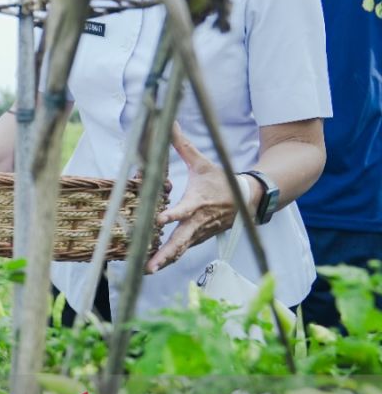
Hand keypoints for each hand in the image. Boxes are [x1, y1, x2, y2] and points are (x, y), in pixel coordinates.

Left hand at [147, 126, 247, 272]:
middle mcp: (198, 221)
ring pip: (181, 249)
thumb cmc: (220, 179)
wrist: (247, 199)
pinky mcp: (199, 239)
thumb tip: (170, 123)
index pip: (184, 210)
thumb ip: (183, 146)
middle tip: (149, 264)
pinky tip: (154, 265)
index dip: (172, 215)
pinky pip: (183, 251)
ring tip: (146, 270)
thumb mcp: (202, 162)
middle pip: (181, 240)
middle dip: (165, 253)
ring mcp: (199, 233)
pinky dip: (171, 259)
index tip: (158, 220)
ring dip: (165, 260)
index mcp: (198, 202)